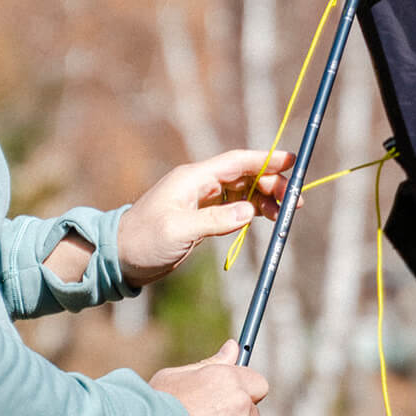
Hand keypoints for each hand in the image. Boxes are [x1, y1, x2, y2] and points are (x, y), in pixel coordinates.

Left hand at [117, 149, 294, 286]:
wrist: (120, 256)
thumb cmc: (143, 240)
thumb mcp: (179, 231)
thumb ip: (215, 220)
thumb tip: (250, 211)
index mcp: (193, 178)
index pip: (236, 162)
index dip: (265, 159)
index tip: (292, 161)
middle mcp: (200, 184)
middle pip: (244, 175)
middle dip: (271, 183)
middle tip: (295, 201)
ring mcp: (202, 200)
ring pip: (242, 191)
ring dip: (265, 198)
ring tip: (285, 213)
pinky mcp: (202, 217)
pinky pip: (235, 208)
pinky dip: (253, 211)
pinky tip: (266, 219)